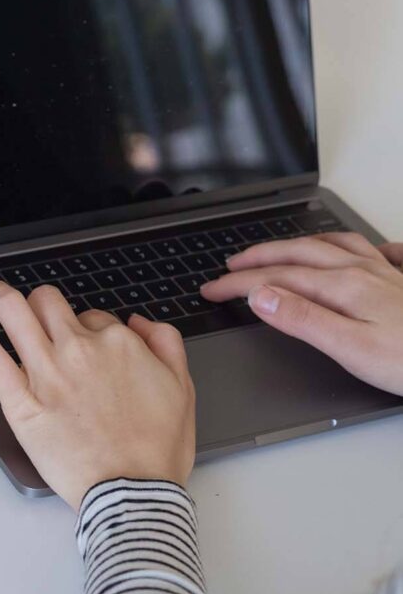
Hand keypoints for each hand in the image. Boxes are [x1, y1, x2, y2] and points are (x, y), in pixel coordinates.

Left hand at [0, 282, 195, 509]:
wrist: (134, 492)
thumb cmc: (156, 449)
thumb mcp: (182, 387)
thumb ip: (166, 343)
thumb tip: (141, 323)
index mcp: (117, 343)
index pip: (93, 317)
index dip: (89, 328)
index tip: (86, 344)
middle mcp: (79, 350)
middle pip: (48, 303)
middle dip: (41, 302)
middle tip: (34, 308)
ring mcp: (47, 373)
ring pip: (15, 315)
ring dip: (2, 299)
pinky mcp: (22, 403)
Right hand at [201, 233, 402, 395]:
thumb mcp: (351, 349)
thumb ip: (303, 320)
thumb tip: (261, 297)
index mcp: (342, 287)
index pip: (275, 280)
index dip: (237, 284)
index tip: (210, 289)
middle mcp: (361, 270)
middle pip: (297, 254)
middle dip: (257, 258)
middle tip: (228, 266)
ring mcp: (384, 272)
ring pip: (330, 246)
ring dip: (295, 245)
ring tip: (275, 250)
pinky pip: (372, 250)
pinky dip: (351, 245)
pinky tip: (354, 249)